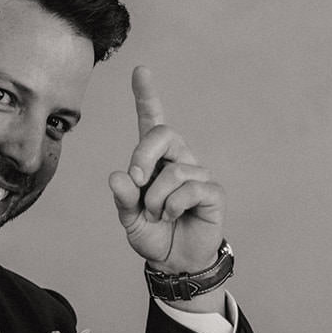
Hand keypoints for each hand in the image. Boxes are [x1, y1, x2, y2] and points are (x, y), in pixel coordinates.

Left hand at [108, 66, 225, 277]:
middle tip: (137, 181)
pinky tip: (174, 216)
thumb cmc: (153, 234)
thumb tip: (118, 177)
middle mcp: (178, 160)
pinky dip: (173, 206)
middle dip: (143, 156)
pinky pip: (189, 189)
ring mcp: (197, 174)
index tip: (141, 70)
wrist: (175, 262)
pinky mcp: (212, 192)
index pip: (151, 122)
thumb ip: (123, 198)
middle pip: (163, 134)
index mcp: (155, 161)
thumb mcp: (129, 218)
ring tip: (158, 215)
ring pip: (172, 172)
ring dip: (156, 199)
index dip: (147, 96)